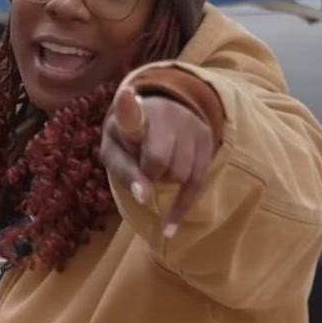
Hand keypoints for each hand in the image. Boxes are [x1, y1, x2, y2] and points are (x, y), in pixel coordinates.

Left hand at [99, 86, 216, 236]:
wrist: (162, 114)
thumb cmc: (129, 139)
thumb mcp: (114, 150)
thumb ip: (124, 172)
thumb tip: (145, 197)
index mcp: (134, 116)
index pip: (132, 114)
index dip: (128, 107)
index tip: (126, 95)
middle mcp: (166, 114)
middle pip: (159, 163)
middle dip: (150, 174)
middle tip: (145, 166)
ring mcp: (190, 125)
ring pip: (180, 175)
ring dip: (167, 181)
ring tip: (160, 166)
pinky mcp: (207, 138)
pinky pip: (197, 183)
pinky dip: (180, 207)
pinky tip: (169, 227)